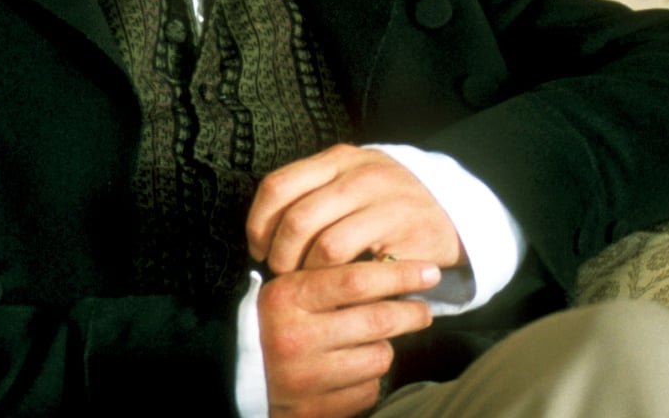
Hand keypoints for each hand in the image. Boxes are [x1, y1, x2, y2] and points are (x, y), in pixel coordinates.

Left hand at [247, 144, 463, 273]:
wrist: (450, 210)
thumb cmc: (383, 201)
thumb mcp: (348, 179)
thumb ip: (311, 192)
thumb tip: (261, 230)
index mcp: (338, 158)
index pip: (278, 186)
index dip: (259, 223)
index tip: (259, 248)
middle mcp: (361, 176)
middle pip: (296, 220)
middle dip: (281, 256)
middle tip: (284, 273)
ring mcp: (386, 204)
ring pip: (325, 247)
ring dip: (310, 274)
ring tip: (312, 281)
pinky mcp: (407, 236)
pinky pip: (359, 268)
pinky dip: (341, 283)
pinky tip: (340, 287)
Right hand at [260, 259, 438, 417]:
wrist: (239, 376)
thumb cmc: (277, 324)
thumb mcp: (292, 290)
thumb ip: (332, 277)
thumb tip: (395, 266)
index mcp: (286, 298)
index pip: (356, 280)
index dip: (400, 274)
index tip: (429, 270)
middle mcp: (293, 338)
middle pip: (377, 320)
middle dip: (411, 312)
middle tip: (423, 309)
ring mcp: (304, 377)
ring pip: (378, 357)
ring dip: (385, 348)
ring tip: (375, 342)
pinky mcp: (315, 409)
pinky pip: (367, 390)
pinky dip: (368, 379)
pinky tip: (353, 370)